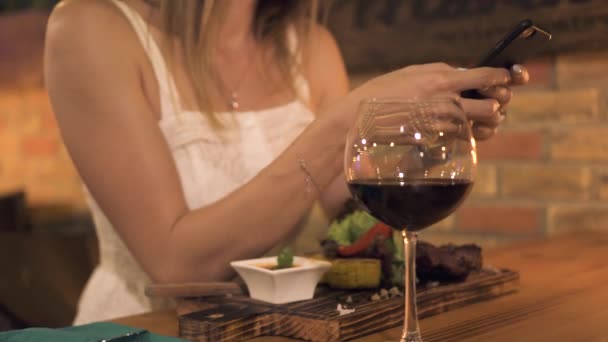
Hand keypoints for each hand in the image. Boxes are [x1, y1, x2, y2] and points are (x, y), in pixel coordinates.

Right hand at [347, 63, 529, 139]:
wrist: (358, 120)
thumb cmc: (382, 93)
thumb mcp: (412, 73)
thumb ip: (440, 72)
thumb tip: (464, 75)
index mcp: (441, 79)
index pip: (487, 76)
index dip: (503, 78)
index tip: (508, 79)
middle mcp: (446, 102)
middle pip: (493, 106)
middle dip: (497, 105)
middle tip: (493, 104)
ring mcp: (441, 125)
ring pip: (482, 126)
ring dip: (486, 123)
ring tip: (480, 119)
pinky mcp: (436, 142)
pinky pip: (464, 138)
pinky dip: (467, 134)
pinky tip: (461, 129)